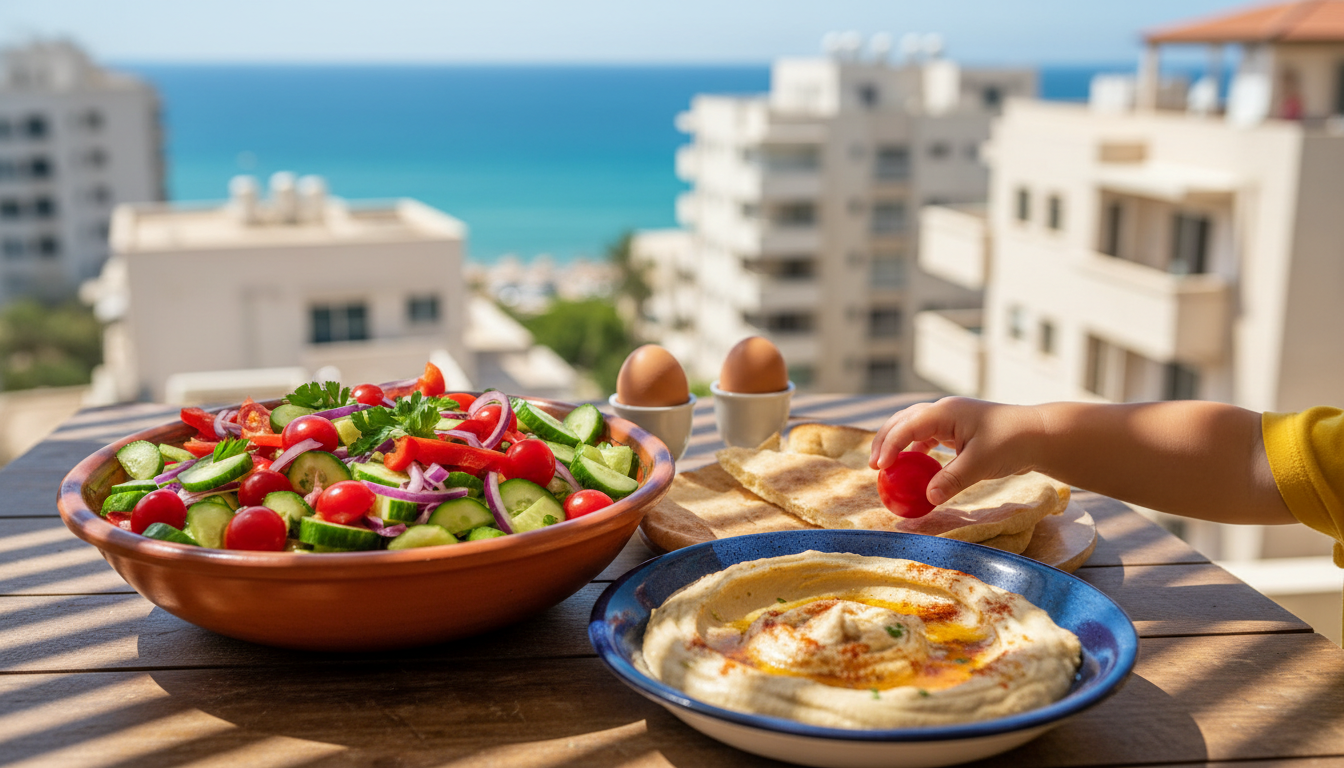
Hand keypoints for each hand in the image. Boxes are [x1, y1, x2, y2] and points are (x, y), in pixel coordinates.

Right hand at [868, 397, 1044, 505]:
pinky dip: (916, 451)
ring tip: (886, 467)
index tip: (879, 468)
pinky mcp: (957, 430)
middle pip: (903, 421)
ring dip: (897, 444)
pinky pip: (927, 437)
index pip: (907, 426)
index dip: (889, 445)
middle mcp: (944, 411)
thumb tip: (928, 498)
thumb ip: (952, 480)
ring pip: (913, 427)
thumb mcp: (981, 463)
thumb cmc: (1012, 442)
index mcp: (945, 412)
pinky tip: (914, 467)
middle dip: (884, 441)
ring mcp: (950, 419)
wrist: (1040, 434)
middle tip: (873, 467)